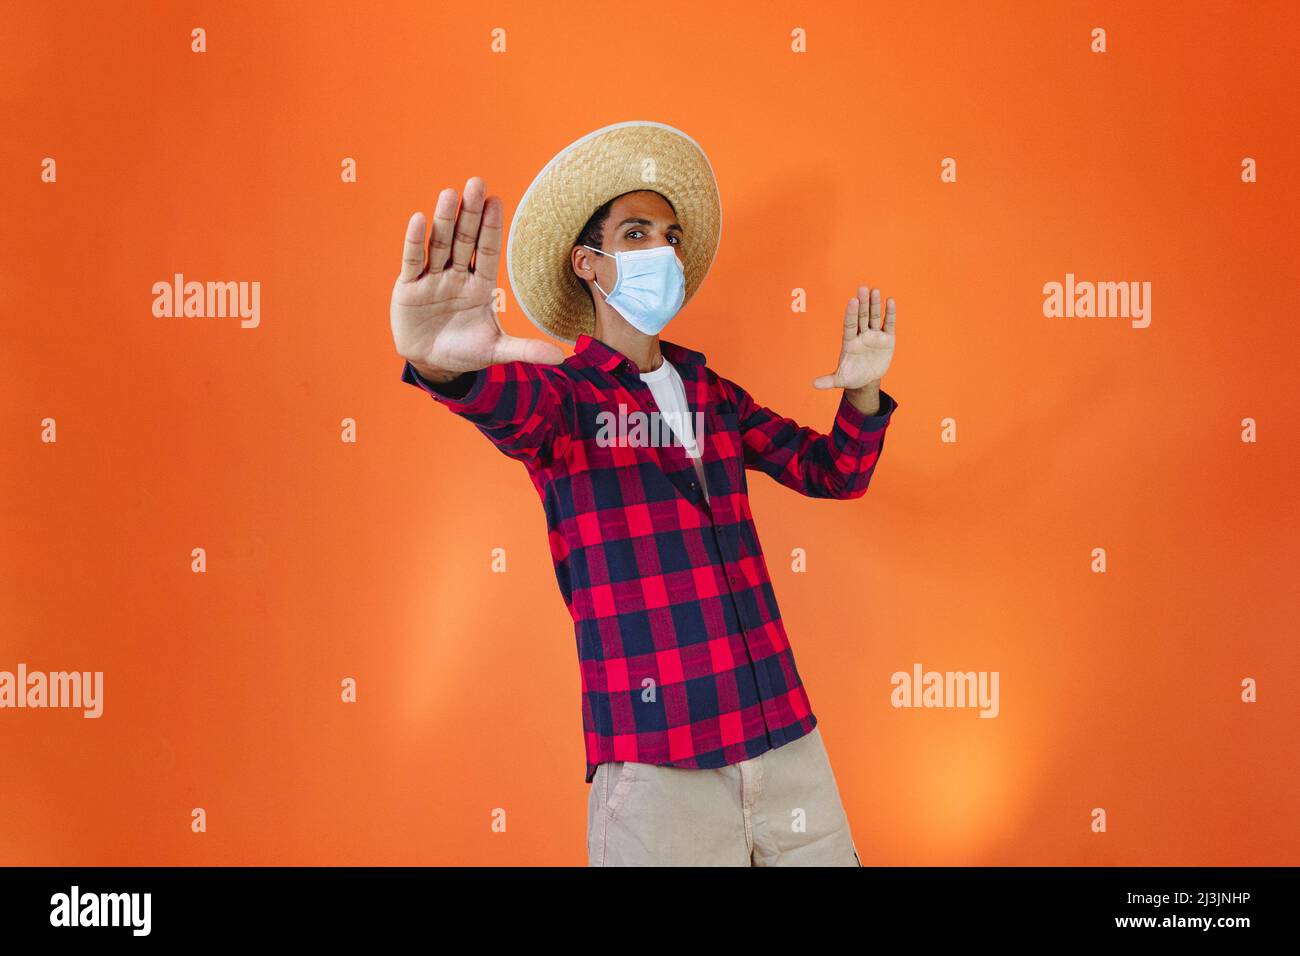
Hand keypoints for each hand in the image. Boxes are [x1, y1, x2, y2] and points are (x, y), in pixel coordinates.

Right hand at [390, 176, 565, 378]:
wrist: (432, 364)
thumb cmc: (465, 351)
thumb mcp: (496, 351)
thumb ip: (525, 350)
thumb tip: (561, 358)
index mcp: (480, 285)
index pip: (488, 251)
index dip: (491, 227)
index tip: (496, 200)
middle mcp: (457, 275)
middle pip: (464, 239)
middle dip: (470, 213)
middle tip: (476, 183)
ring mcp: (433, 279)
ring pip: (439, 244)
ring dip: (444, 220)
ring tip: (450, 194)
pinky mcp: (409, 288)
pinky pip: (413, 261)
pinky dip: (415, 242)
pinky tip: (419, 219)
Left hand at [812, 285, 896, 390]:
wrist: (866, 379)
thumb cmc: (851, 376)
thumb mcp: (840, 379)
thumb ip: (828, 381)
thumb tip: (813, 385)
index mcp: (849, 342)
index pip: (849, 324)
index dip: (850, 313)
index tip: (852, 300)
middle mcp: (861, 335)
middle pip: (862, 317)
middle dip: (862, 303)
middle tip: (863, 288)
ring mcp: (874, 335)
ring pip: (874, 317)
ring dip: (875, 304)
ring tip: (875, 291)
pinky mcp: (887, 339)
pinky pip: (888, 324)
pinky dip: (890, 313)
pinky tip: (890, 301)